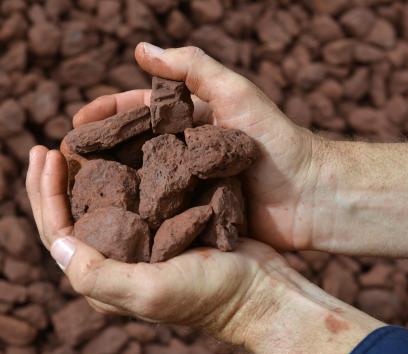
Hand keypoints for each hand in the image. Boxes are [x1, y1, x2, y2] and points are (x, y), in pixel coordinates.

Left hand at [26, 146, 381, 353]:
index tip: (45, 154)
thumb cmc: (209, 294)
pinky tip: (118, 154)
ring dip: (84, 177)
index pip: (57, 235)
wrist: (258, 290)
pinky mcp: (166, 232)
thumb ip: (98, 275)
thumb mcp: (150, 291)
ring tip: (75, 146)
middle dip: (55, 184)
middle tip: (47, 147)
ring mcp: (142, 246)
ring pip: (101, 208)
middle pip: (72, 219)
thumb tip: (56, 244)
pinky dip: (120, 177)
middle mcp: (118, 263)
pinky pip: (132, 200)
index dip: (45, 196)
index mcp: (106, 280)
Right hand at [73, 43, 322, 250]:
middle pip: (135, 147)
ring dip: (114, 184)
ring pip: (144, 182)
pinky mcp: (197, 215)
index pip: (140, 112)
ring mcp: (191, 185)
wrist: (309, 197)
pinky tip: (114, 220)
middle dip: (102, 150)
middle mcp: (187, 152)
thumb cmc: (276, 142)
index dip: (108, 113)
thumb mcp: (237, 93)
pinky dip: (139, 215)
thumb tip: (140, 49)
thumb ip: (193, 68)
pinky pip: (162, 213)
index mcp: (193, 121)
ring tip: (79, 191)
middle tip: (68, 160)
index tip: (76, 123)